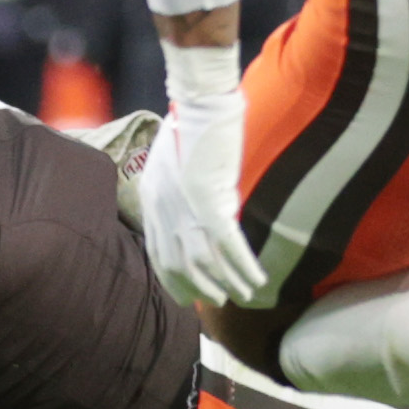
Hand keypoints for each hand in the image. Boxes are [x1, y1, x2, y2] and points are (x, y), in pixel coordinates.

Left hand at [136, 85, 269, 307]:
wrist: (199, 106)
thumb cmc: (188, 127)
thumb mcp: (170, 163)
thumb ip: (174, 190)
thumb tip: (191, 210)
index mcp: (152, 201)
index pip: (157, 254)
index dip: (172, 279)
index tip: (187, 295)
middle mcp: (164, 211)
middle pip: (178, 265)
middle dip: (199, 288)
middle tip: (218, 301)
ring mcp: (186, 209)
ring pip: (205, 263)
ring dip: (227, 283)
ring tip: (244, 294)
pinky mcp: (212, 203)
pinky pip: (229, 246)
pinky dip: (244, 266)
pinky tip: (257, 279)